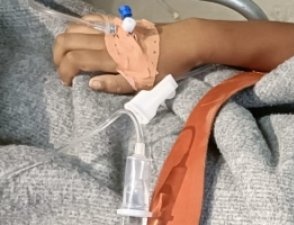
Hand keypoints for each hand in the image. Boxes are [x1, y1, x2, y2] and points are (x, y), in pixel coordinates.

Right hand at [53, 16, 203, 93]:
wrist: (184, 42)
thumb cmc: (166, 66)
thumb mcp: (144, 84)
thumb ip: (116, 84)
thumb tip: (90, 84)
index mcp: (112, 58)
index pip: (74, 60)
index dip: (64, 72)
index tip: (67, 83)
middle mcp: (106, 40)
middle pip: (67, 40)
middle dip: (58, 56)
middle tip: (63, 69)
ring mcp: (110, 28)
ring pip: (74, 27)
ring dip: (65, 40)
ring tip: (69, 55)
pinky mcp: (117, 21)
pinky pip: (90, 19)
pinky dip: (78, 27)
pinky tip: (81, 37)